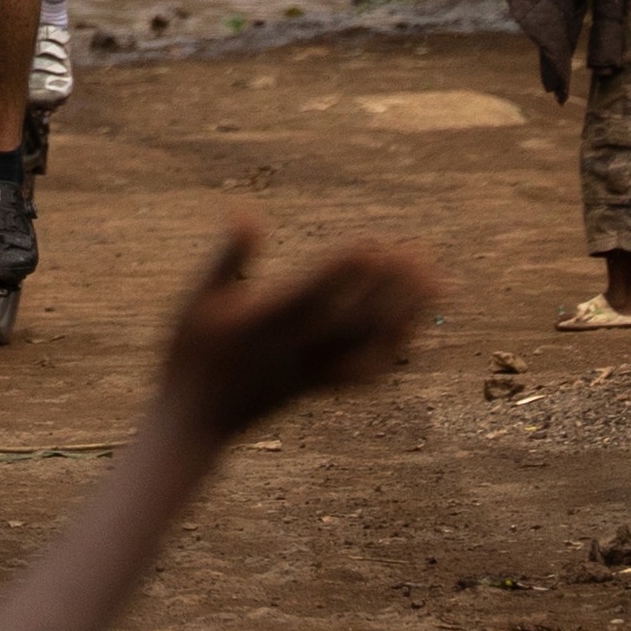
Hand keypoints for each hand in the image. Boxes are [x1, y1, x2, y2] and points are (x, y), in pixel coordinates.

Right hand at [153, 227, 436, 443]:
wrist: (195, 421)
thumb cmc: (190, 352)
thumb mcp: (198, 299)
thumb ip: (227, 257)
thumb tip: (245, 210)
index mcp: (263, 324)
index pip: (312, 295)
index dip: (345, 272)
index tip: (374, 244)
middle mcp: (294, 349)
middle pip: (355, 320)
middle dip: (391, 287)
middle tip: (421, 251)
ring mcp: (311, 372)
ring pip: (370, 346)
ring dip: (408, 313)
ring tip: (439, 282)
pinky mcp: (319, 388)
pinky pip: (366, 372)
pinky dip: (396, 350)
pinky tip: (416, 328)